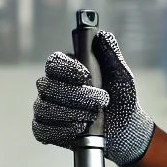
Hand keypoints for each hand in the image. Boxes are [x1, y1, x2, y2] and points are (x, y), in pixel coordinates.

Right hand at [32, 30, 154, 165]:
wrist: (125, 128)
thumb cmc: (121, 97)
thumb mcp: (121, 74)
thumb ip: (111, 54)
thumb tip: (102, 35)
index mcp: (67, 69)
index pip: (54, 62)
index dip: (66, 68)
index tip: (86, 75)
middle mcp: (52, 86)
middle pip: (49, 86)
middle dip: (77, 96)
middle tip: (101, 101)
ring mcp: (46, 108)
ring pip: (44, 108)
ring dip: (71, 114)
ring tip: (93, 117)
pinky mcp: (46, 130)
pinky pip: (41, 129)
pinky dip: (61, 130)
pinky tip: (78, 129)